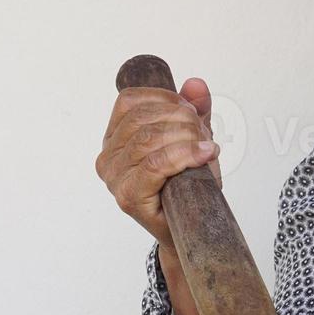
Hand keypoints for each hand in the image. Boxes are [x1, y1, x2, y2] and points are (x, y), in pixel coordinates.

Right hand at [95, 77, 219, 247]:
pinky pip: (155, 164)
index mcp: (114, 137)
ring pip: (149, 139)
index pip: (130, 101)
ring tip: (206, 147)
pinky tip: (205, 154)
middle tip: (204, 133)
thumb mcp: (191, 140)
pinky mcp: (128, 196)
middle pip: (142, 119)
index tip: (192, 110)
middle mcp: (107, 157)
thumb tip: (195, 84)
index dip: (165, 98)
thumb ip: (192, 111)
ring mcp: (114, 178)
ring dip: (186, 137)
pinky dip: (184, 155)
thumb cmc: (185, 187)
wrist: (188, 230)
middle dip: (181, 119)